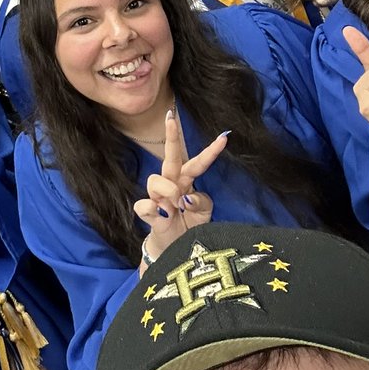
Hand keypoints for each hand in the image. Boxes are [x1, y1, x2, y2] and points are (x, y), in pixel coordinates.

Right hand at [134, 112, 226, 261]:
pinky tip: (162, 215)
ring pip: (155, 179)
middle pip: (169, 158)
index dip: (210, 151)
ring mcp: (157, 198)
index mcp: (187, 182)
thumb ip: (201, 202)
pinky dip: (152, 209)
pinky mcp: (148, 213)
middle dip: (170, 137)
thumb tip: (187, 196)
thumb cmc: (190, 226)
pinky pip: (144, 205)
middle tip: (170, 118)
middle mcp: (171, 185)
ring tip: (176, 204)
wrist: (177, 251)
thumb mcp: (204, 214)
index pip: (198, 163)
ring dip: (167, 189)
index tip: (224, 137)